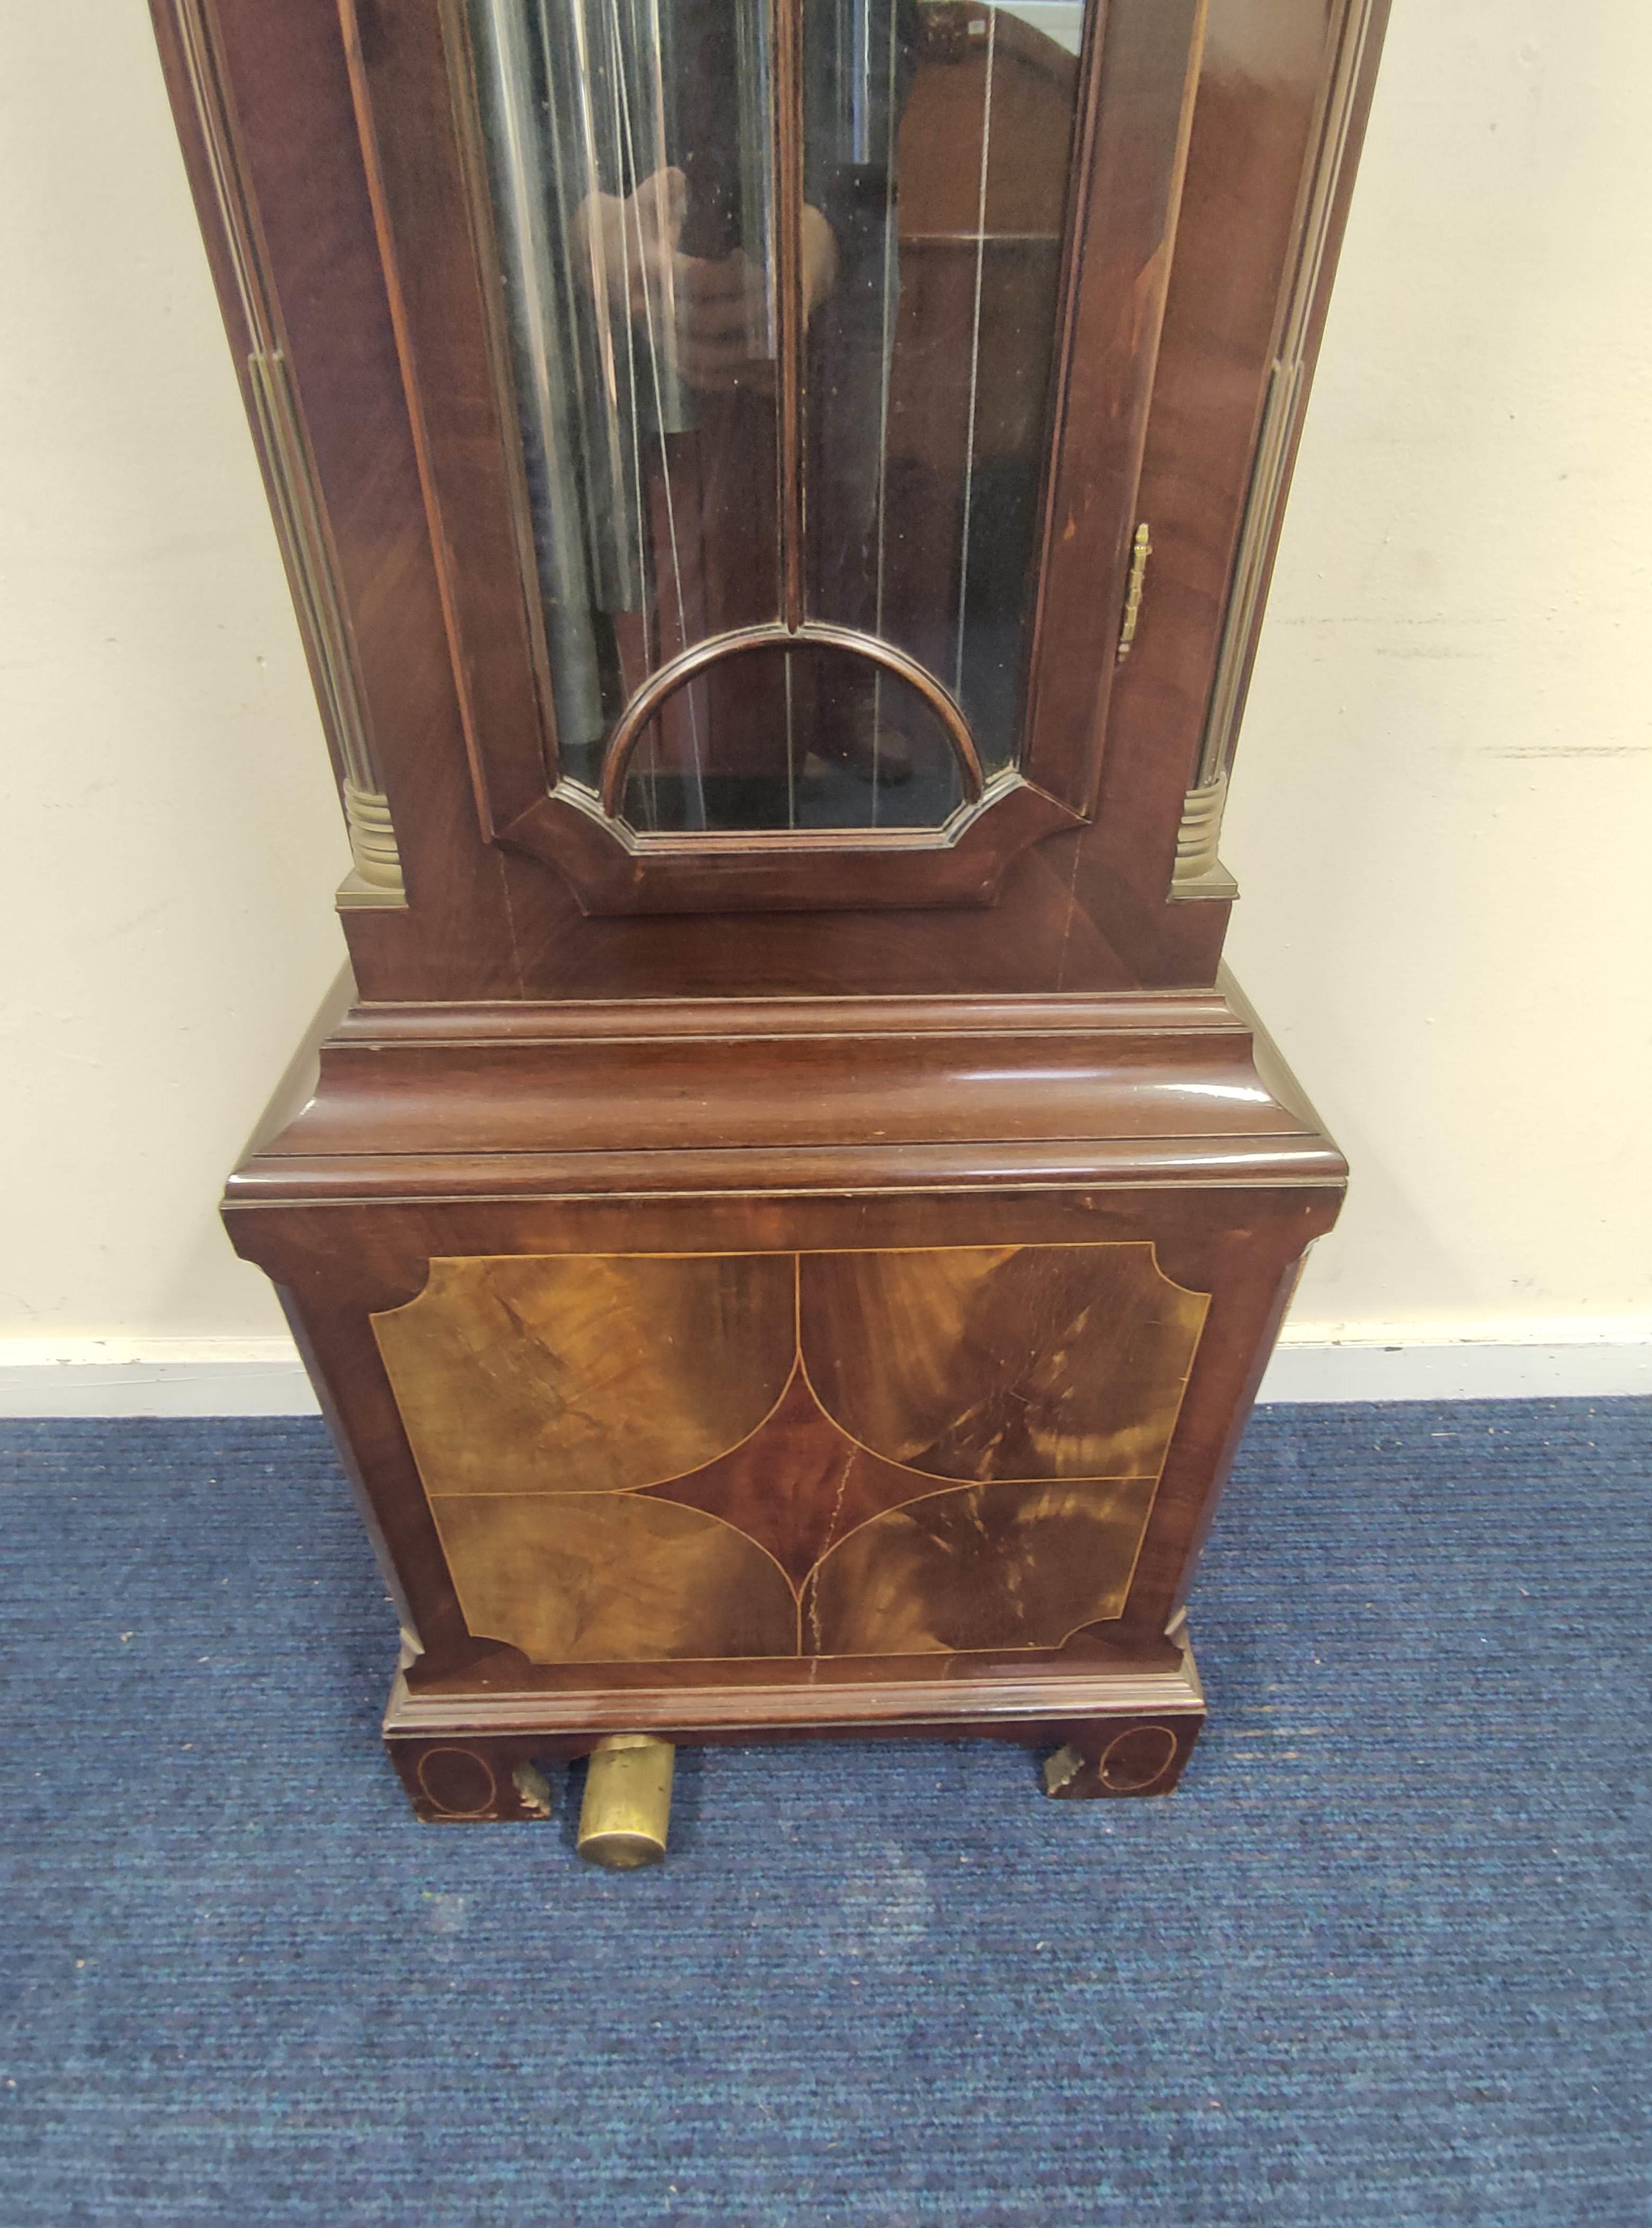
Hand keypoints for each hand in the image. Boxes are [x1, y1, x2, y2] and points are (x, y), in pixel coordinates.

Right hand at [574, 171, 839, 395]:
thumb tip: (677, 180)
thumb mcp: (643, 203)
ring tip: (772, 338)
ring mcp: (655, 335)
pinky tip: (751, 370)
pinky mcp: (662, 353)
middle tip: (778, 304)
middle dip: (743, 314)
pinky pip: (693, 374)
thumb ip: (661, 191)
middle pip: (701, 321)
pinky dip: (723, 377)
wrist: (601, 260)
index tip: (758, 266)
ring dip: (739, 352)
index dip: (729, 277)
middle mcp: (649, 307)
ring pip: (699, 355)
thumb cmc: (633, 226)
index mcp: (647, 269)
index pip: (693, 278)